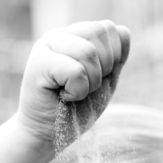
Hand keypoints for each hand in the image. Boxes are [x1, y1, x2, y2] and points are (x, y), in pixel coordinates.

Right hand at [16, 20, 130, 146]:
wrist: (48, 134)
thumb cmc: (74, 110)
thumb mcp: (104, 82)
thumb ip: (115, 57)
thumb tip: (124, 30)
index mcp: (75, 36)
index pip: (109, 28)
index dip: (114, 57)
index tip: (97, 78)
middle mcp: (60, 35)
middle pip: (100, 32)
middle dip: (103, 68)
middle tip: (85, 86)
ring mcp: (46, 45)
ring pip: (89, 51)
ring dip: (90, 82)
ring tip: (74, 92)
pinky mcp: (38, 62)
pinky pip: (76, 71)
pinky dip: (77, 91)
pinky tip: (63, 97)